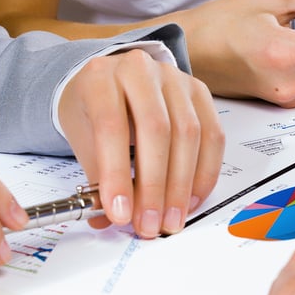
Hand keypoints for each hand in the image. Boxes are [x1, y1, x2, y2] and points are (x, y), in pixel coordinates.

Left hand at [57, 49, 224, 238]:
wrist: (111, 81)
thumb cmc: (94, 109)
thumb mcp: (82, 138)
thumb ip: (97, 178)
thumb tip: (109, 220)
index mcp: (101, 77)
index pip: (112, 126)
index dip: (117, 174)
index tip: (120, 213)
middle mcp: (140, 70)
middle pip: (156, 129)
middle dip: (155, 186)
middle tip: (150, 224)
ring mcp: (174, 79)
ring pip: (189, 133)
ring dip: (181, 185)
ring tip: (171, 219)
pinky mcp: (199, 92)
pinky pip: (212, 136)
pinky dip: (204, 173)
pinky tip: (190, 199)